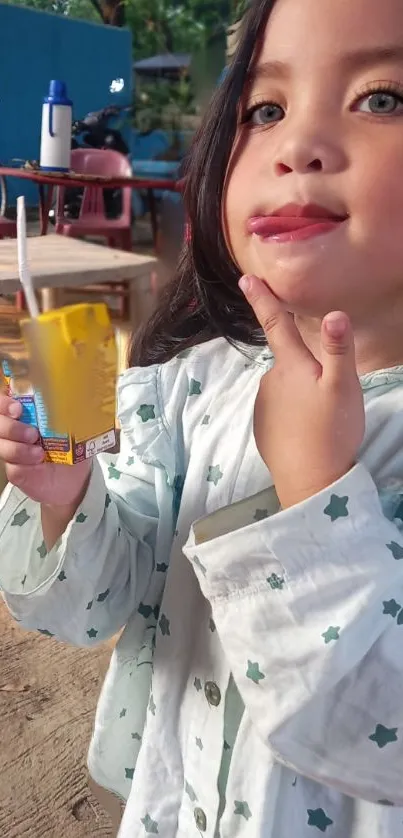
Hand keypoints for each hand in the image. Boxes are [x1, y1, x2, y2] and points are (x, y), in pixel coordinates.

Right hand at [0, 394, 90, 506]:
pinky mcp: (16, 470)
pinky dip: (24, 465)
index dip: (4, 402)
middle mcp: (15, 429)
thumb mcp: (77, 423)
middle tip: (32, 433)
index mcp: (27, 412)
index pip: (4, 401)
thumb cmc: (73, 446)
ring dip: (18, 448)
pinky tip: (38, 465)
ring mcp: (13, 450)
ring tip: (39, 452)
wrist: (75, 478)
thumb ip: (72, 408)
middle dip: (10, 427)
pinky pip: (11, 467)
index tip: (17, 407)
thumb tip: (80, 392)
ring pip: (1, 445)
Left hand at [239, 275, 364, 507]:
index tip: (246, 278)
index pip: (274, 323)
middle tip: (329, 399)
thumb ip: (338, 350)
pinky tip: (307, 432)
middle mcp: (270, 380)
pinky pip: (279, 411)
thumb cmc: (330, 430)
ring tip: (322, 419)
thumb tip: (335, 313)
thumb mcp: (343, 388)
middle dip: (307, 372)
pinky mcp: (262, 428)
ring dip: (301, 395)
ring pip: (286, 388)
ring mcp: (263, 405)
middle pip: (289, 362)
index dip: (261, 298)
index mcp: (290, 365)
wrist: (310, 481)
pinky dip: (293, 416)